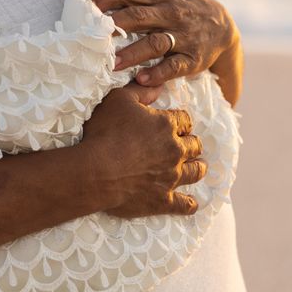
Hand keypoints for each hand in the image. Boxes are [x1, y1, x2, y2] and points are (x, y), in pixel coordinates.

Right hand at [80, 85, 205, 217]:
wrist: (95, 171)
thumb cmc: (105, 132)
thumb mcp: (119, 99)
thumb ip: (142, 90)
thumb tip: (160, 86)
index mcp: (166, 125)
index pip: (185, 120)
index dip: (181, 121)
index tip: (177, 124)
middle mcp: (174, 150)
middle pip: (194, 145)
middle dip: (191, 143)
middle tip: (186, 145)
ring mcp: (171, 177)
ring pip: (195, 172)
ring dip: (196, 168)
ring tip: (196, 167)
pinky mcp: (163, 200)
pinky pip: (185, 204)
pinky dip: (190, 204)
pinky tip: (192, 204)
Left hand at [92, 0, 239, 89]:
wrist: (222, 26)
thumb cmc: (183, 4)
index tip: (88, 6)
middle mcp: (170, 15)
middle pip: (140, 17)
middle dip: (116, 24)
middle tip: (93, 35)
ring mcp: (182, 38)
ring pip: (155, 43)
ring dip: (133, 53)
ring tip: (112, 63)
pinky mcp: (192, 60)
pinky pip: (174, 67)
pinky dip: (158, 73)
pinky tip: (141, 78)